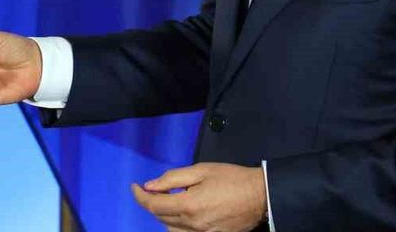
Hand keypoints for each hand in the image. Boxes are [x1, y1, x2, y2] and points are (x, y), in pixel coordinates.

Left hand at [130, 163, 266, 231]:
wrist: (260, 196)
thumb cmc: (231, 178)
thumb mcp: (201, 170)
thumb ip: (173, 178)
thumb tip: (150, 186)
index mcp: (189, 205)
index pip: (154, 205)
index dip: (139, 196)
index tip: (134, 186)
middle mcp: (192, 225)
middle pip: (161, 218)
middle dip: (153, 203)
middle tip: (155, 189)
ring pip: (172, 230)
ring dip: (165, 216)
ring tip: (171, 200)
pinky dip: (179, 226)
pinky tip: (184, 213)